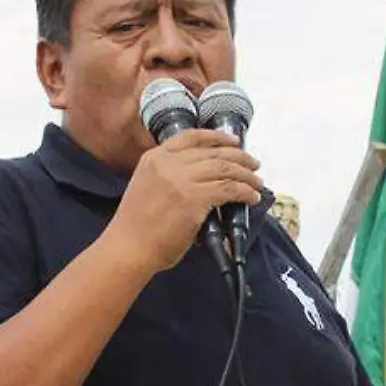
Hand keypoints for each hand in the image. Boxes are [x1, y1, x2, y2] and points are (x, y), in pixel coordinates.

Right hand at [104, 129, 262, 273]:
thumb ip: (169, 177)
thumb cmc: (136, 227)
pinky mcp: (194, 199)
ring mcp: (181, 179)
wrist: (128, 248)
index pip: (191, 137)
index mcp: (154, 158)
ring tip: (256, 183)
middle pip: (214, 152)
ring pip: (225, 168)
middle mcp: (168, 163)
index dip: (217, 137)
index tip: (233, 141)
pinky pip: (229, 189)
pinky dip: (245, 192)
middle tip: (253, 165)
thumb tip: (201, 180)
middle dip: (239, 157)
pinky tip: (251, 197)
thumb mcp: (146, 186)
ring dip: (246, 175)